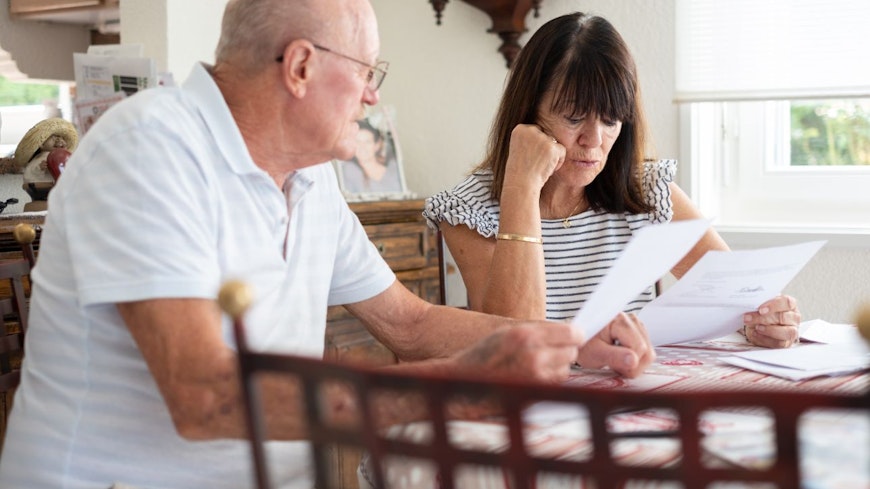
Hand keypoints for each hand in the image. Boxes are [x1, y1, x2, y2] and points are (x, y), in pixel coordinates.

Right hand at [454, 322, 582, 382]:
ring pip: (566, 369)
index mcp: (526, 335)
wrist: (464, 383)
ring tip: (537, 363)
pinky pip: (555, 383)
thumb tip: (569, 331)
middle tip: (552, 350)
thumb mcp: (507, 332)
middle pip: (571, 352)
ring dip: (558, 366)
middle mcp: (533, 356)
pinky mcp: (535, 393)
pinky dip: (550, 379)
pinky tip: (533, 375)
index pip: (570, 333)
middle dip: (565, 350)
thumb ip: (537, 330)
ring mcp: (535, 378)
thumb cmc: (483, 355)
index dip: (575, 334)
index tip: (575, 335)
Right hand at [502, 124, 565, 192]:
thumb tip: (545, 135)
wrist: (520, 185)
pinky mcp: (552, 147)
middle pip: (546, 135)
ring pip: (555, 143)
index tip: (528, 158)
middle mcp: (530, 130)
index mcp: (519, 129)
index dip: (535, 147)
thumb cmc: (519, 172)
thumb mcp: (519, 149)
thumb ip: (529, 139)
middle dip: (544, 150)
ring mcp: (542, 138)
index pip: (535, 132)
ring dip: (551, 156)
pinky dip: (558, 162)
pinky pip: (562, 151)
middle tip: (534, 163)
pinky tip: (547, 169)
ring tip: (539, 167)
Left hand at [575, 312, 654, 377]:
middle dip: (633, 365)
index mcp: (619, 321)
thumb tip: (634, 361)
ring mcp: (637, 325)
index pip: (639, 347)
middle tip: (614, 365)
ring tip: (617, 360)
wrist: (580, 339)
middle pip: (647, 351)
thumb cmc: (585, 345)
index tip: (613, 366)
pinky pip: (647, 352)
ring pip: (649, 353)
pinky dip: (636, 359)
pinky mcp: (639, 332)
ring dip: (635, 363)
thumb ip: (614, 357)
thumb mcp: (595, 354)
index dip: (629, 364)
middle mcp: (631, 319)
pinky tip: (622, 356)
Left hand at [742, 295, 800, 347]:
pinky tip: (756, 334)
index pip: (787, 302)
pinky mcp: (786, 343)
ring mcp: (792, 331)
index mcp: (789, 305)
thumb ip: (759, 304)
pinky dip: (765, 339)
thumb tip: (750, 304)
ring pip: (787, 332)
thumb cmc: (762, 313)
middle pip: (783, 317)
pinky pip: (779, 343)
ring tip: (756, 327)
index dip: (774, 305)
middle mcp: (794, 318)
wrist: (758, 325)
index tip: (760, 309)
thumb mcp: (760, 306)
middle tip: (748, 318)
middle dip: (764, 318)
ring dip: (769, 330)